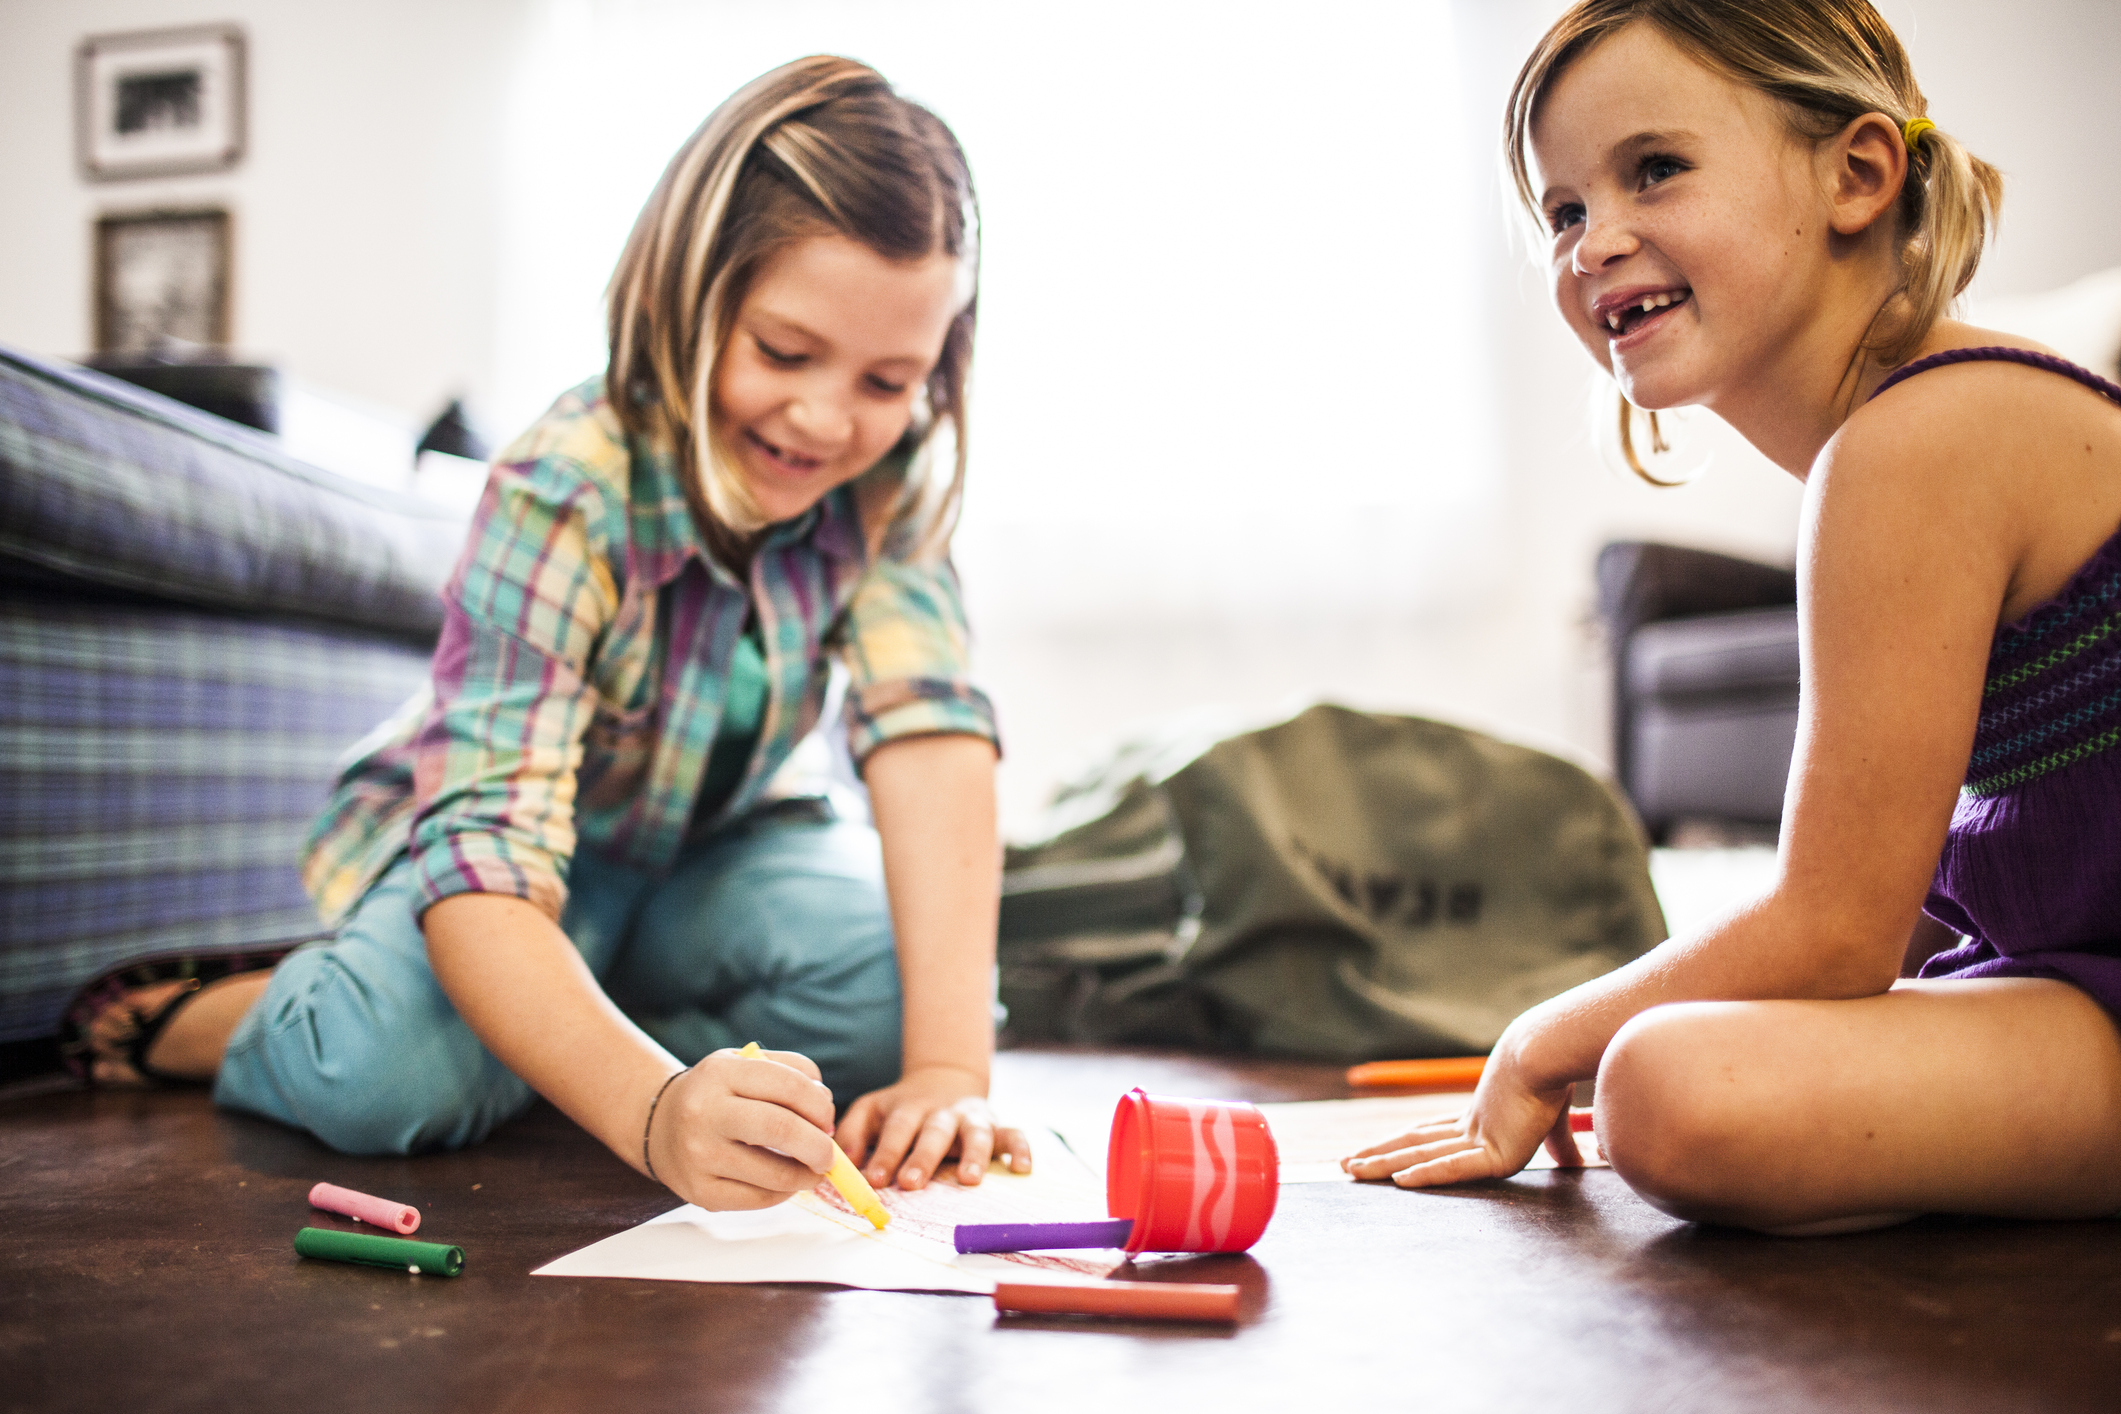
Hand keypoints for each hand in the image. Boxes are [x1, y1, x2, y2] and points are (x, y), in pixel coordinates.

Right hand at [645, 1045, 839, 1209]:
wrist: (660, 1125)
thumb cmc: (718, 1093)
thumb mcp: (746, 1064)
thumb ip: (793, 1073)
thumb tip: (826, 1114)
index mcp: (721, 1073)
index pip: (789, 1085)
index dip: (820, 1105)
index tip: (827, 1119)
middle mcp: (704, 1112)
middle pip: (781, 1129)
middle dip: (819, 1146)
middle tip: (829, 1154)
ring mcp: (699, 1155)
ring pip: (775, 1174)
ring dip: (807, 1176)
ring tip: (812, 1170)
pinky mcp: (700, 1191)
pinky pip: (759, 1199)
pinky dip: (782, 1193)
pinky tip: (783, 1182)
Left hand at [836, 1065, 1033, 1189]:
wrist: (945, 1079)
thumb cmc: (902, 1109)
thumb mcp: (873, 1109)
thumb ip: (854, 1131)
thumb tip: (841, 1160)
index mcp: (909, 1107)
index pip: (897, 1128)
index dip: (886, 1152)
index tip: (874, 1179)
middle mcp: (943, 1112)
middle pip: (934, 1131)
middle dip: (923, 1157)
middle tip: (911, 1183)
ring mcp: (972, 1117)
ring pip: (975, 1132)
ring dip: (973, 1154)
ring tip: (968, 1180)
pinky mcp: (998, 1126)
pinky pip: (1014, 1134)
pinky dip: (1021, 1148)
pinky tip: (1022, 1168)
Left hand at [1341, 1054, 1581, 1187]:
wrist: (1551, 1054)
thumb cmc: (1551, 1079)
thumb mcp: (1553, 1120)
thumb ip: (1559, 1144)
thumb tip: (1577, 1162)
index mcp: (1479, 1120)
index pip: (1430, 1136)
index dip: (1402, 1145)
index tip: (1378, 1153)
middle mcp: (1469, 1128)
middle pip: (1412, 1144)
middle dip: (1378, 1155)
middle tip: (1344, 1165)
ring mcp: (1477, 1139)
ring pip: (1419, 1155)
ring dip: (1382, 1164)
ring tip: (1350, 1171)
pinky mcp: (1495, 1152)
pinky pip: (1454, 1167)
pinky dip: (1427, 1173)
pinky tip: (1400, 1180)